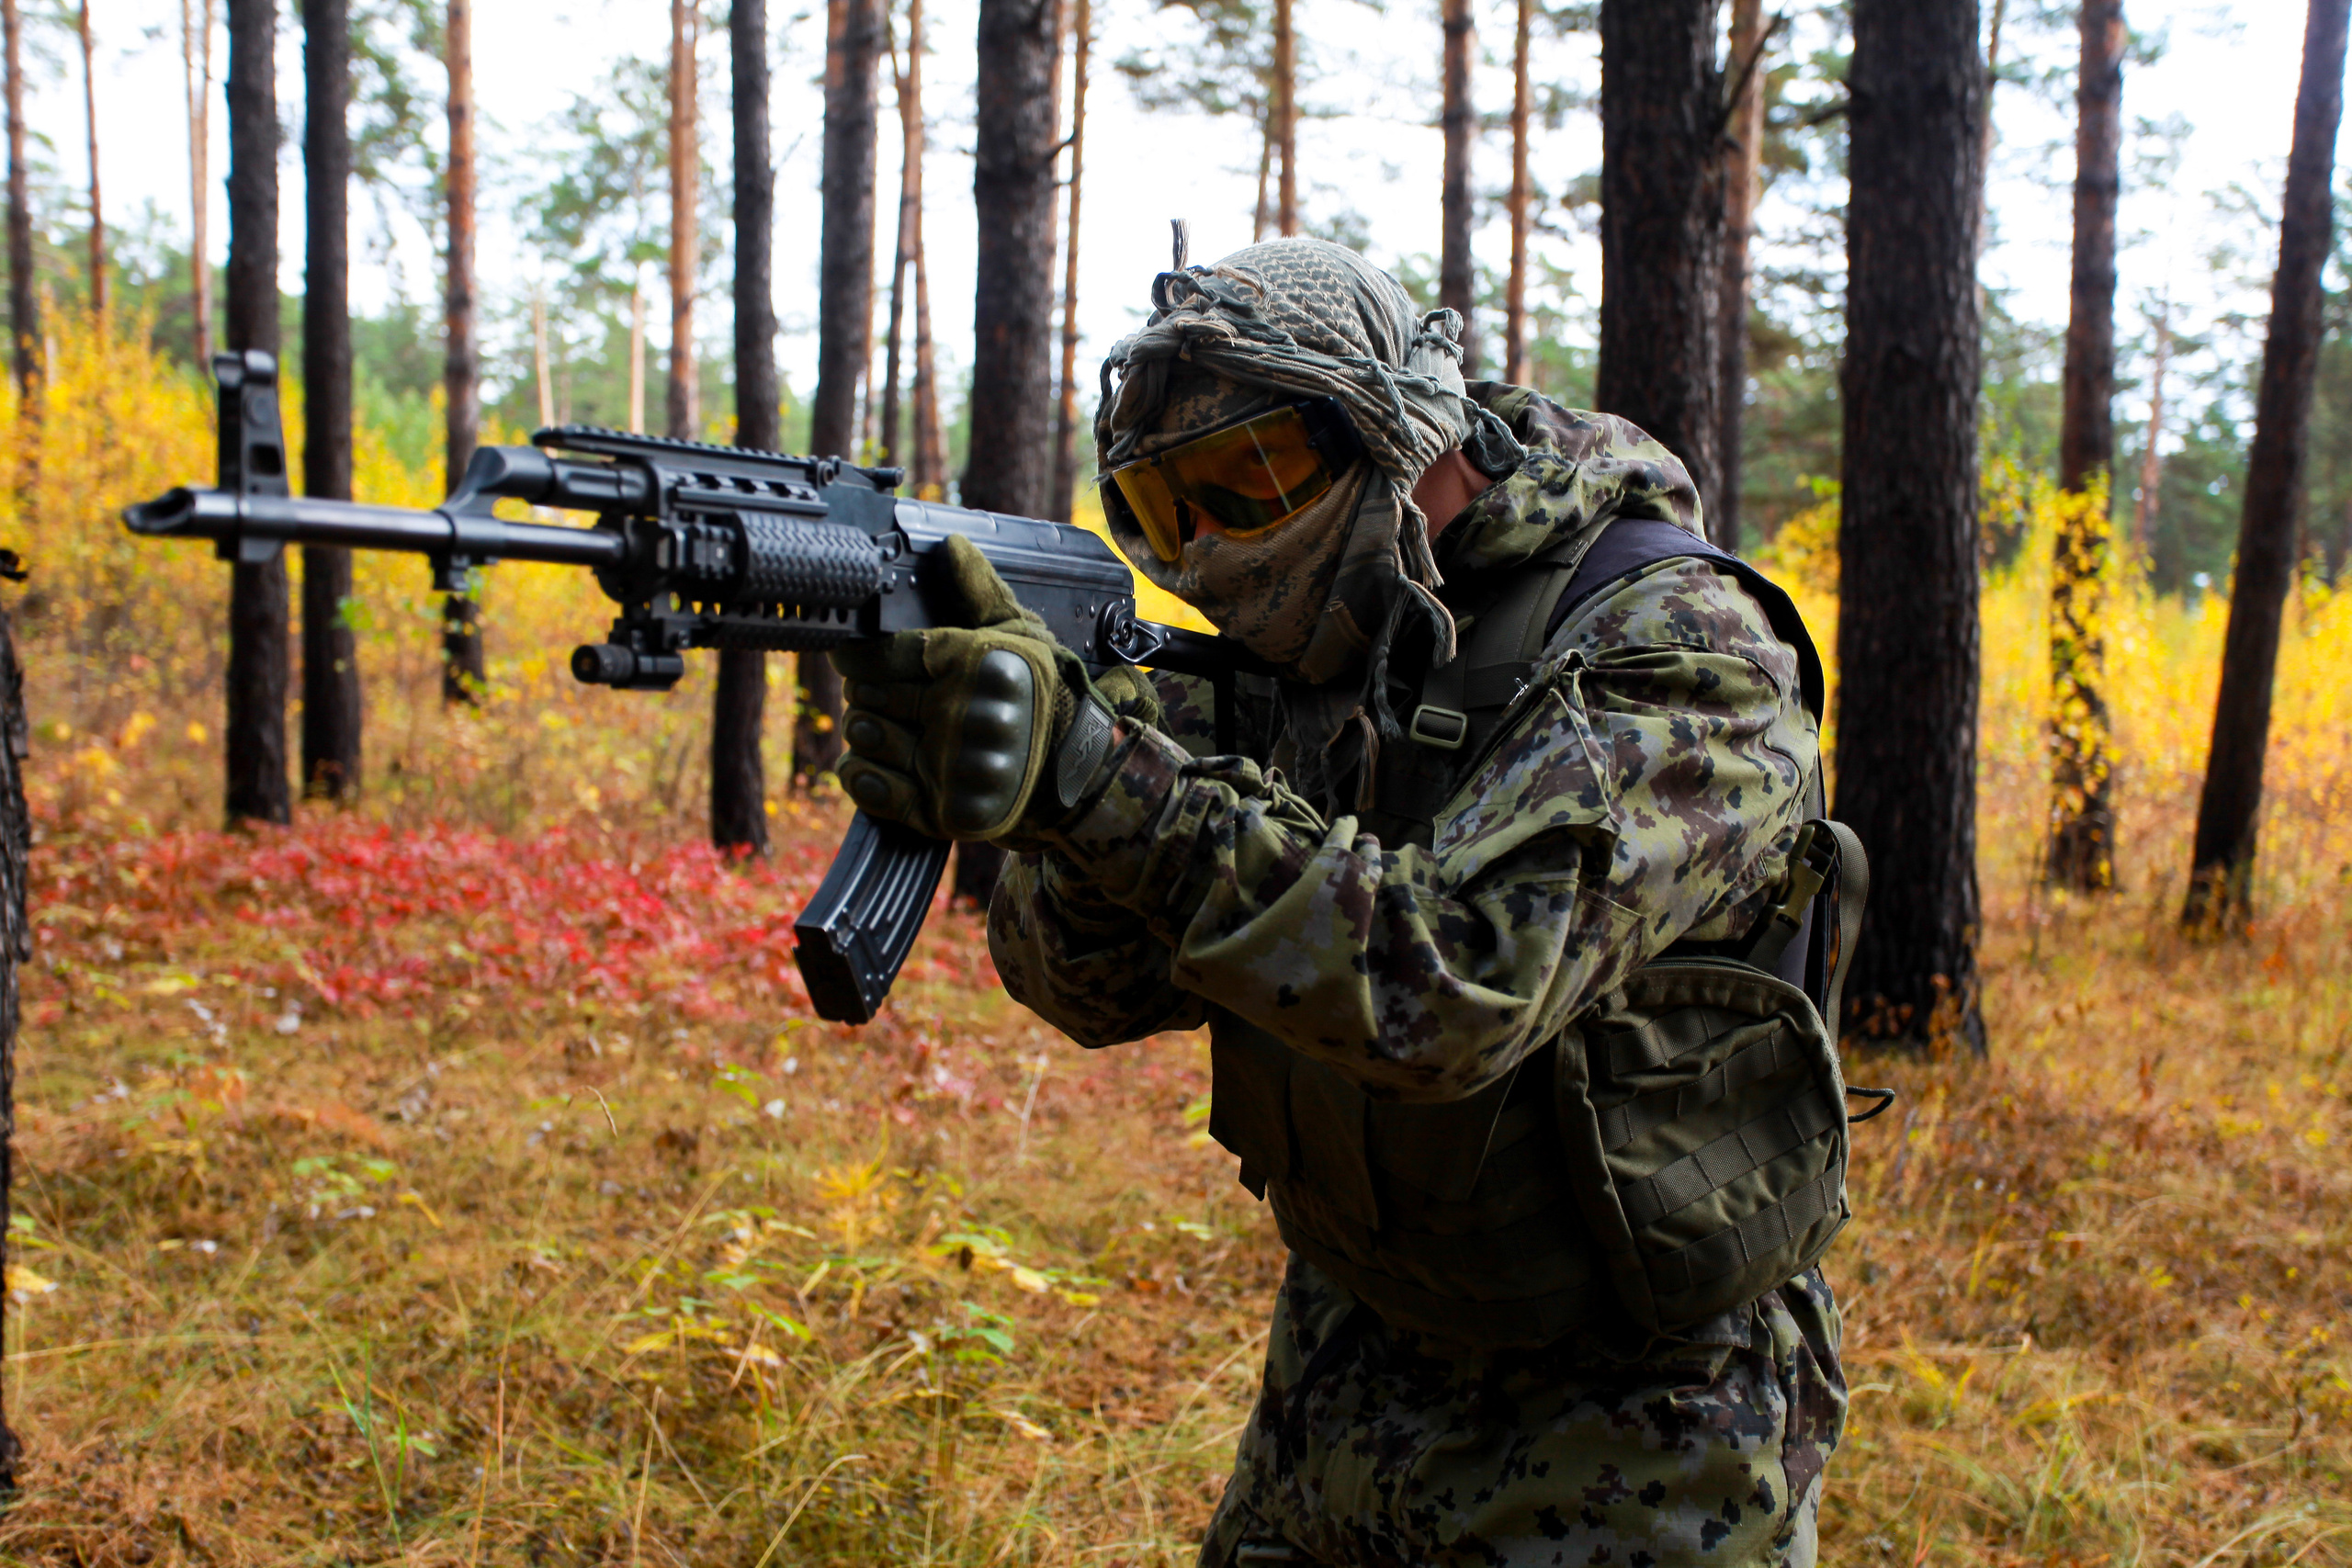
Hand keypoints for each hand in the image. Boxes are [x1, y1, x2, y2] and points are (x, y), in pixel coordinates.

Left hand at [831, 535, 1124, 840]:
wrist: (1085, 776)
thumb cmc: (1051, 696)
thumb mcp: (1024, 637)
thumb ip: (981, 592)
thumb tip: (952, 545)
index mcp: (974, 663)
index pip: (886, 652)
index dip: (858, 655)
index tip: (850, 657)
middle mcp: (961, 713)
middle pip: (869, 693)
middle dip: (865, 692)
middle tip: (874, 692)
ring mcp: (952, 765)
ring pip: (866, 736)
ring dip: (863, 730)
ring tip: (877, 727)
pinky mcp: (946, 811)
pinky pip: (874, 790)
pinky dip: (860, 777)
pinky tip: (866, 765)